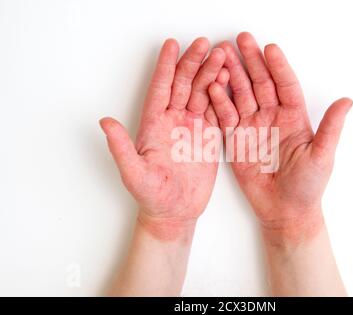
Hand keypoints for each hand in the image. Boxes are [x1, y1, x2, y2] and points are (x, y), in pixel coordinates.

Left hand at [100, 38, 227, 238]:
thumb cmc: (151, 196)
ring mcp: (190, 127)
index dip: (166, 67)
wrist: (174, 213)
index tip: (172, 45)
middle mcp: (172, 121)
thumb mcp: (134, 173)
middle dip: (194, 63)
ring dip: (211, 74)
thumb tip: (105, 122)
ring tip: (223, 56)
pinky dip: (222, 95)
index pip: (160, 88)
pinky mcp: (206, 137)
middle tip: (206, 44)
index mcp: (154, 125)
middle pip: (183, 85)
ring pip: (201, 93)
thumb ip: (121, 148)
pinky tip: (229, 80)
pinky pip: (215, 111)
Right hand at [209, 32, 352, 240]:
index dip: (278, 67)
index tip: (270, 48)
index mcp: (294, 118)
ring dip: (232, 76)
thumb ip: (331, 127)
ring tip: (221, 57)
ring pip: (241, 95)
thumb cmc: (307, 186)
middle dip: (251, 62)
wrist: (284, 211)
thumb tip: (348, 100)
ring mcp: (253, 126)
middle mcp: (272, 117)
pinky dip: (219, 102)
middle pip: (260, 83)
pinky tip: (213, 86)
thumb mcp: (322, 155)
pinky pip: (226, 116)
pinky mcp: (236, 139)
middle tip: (241, 40)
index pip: (285, 85)